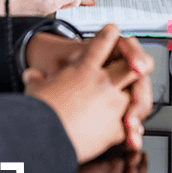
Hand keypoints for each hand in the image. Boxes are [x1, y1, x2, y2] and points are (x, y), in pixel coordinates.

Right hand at [24, 25, 151, 161]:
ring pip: (134, 97)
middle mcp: (103, 83)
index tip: (112, 32)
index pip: (105, 40)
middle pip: (135, 64)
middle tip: (140, 66)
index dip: (110, 34)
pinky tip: (121, 135)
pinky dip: (125, 131)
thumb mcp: (35, 90)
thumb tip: (31, 76)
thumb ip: (36, 80)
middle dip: (140, 63)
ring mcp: (112, 104)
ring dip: (132, 103)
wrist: (44, 140)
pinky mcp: (115, 128)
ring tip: (127, 112)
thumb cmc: (39, 113)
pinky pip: (127, 127)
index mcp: (84, 68)